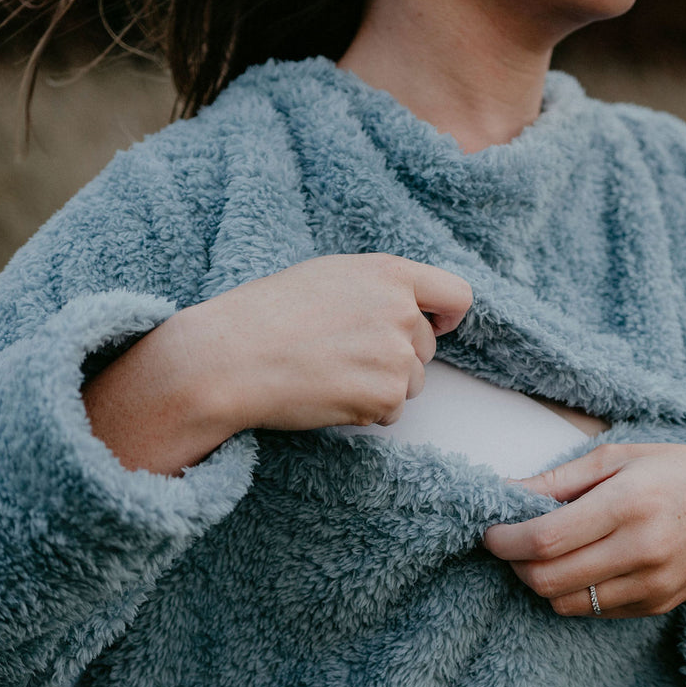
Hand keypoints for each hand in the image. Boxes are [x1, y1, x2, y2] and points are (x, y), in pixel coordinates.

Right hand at [181, 252, 472, 429]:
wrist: (230, 358)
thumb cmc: (265, 315)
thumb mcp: (327, 277)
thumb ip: (375, 289)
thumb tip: (408, 312)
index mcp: (388, 273)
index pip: (455, 295)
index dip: (446, 317)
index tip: (435, 327)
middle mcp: (401, 311)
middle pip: (426, 348)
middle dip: (395, 358)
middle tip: (342, 357)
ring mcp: (396, 355)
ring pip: (411, 383)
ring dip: (380, 387)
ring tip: (329, 375)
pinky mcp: (385, 395)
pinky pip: (391, 413)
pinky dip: (364, 412)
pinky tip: (327, 395)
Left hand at [481, 443, 685, 617]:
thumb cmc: (683, 472)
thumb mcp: (622, 458)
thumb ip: (561, 480)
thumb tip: (506, 494)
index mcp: (629, 504)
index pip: (544, 538)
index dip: (504, 540)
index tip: (490, 531)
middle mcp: (641, 549)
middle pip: (547, 579)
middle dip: (515, 565)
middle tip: (510, 543)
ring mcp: (652, 584)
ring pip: (565, 603)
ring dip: (541, 582)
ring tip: (545, 553)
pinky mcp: (658, 605)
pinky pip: (593, 611)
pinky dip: (573, 592)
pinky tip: (580, 564)